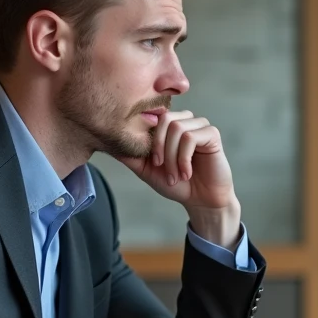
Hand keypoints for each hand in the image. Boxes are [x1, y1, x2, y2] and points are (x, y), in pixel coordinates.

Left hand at [118, 111, 240, 246]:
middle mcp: (184, 121)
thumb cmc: (176, 183)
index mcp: (168, 126)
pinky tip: (187, 173)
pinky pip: (191, 137)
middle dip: (159, 147)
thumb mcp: (147, 169)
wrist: (200, 200)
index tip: (154, 163)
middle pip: (164, 119)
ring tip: (176, 175)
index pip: (152, 117)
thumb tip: (106, 143)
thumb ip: (130, 155)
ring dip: (173, 156)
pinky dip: (184, 159)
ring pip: (177, 128)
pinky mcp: (212, 134)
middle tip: (162, 168)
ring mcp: (199, 125)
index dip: (149, 140)